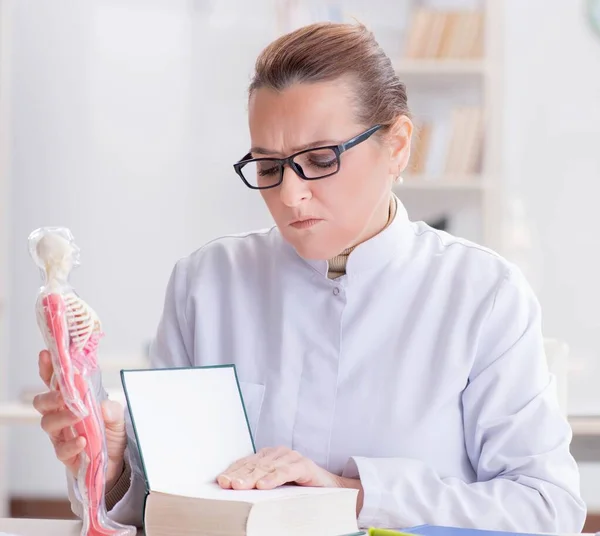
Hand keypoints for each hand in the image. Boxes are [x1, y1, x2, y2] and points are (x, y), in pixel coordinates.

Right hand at [32, 350, 126, 490]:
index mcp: (72, 401)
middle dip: (50, 396)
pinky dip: (71, 444)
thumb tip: (103, 406)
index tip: (46, 355)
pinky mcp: (67, 455)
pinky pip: (61, 450)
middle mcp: (62, 416)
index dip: (48, 369)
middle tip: (64, 395)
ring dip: (62, 418)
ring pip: (48, 424)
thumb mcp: (118, 416)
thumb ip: (112, 409)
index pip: (55, 383)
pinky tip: (83, 441)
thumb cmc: (113, 433)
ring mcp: (62, 435)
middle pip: (42, 403)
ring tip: (78, 417)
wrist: (120, 460)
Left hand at [216, 446, 363, 512]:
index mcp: (267, 457)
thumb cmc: (298, 489)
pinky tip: (263, 485)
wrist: (330, 489)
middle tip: (227, 484)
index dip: (233, 471)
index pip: (246, 463)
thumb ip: (258, 484)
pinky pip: (286, 472)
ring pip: (267, 468)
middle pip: (254, 465)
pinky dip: (274, 478)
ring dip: (252, 477)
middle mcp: (277, 454)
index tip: (221, 481)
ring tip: (240, 486)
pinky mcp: (303, 465)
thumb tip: (234, 491)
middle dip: (239, 475)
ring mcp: (291, 457)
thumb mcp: (274, 486)